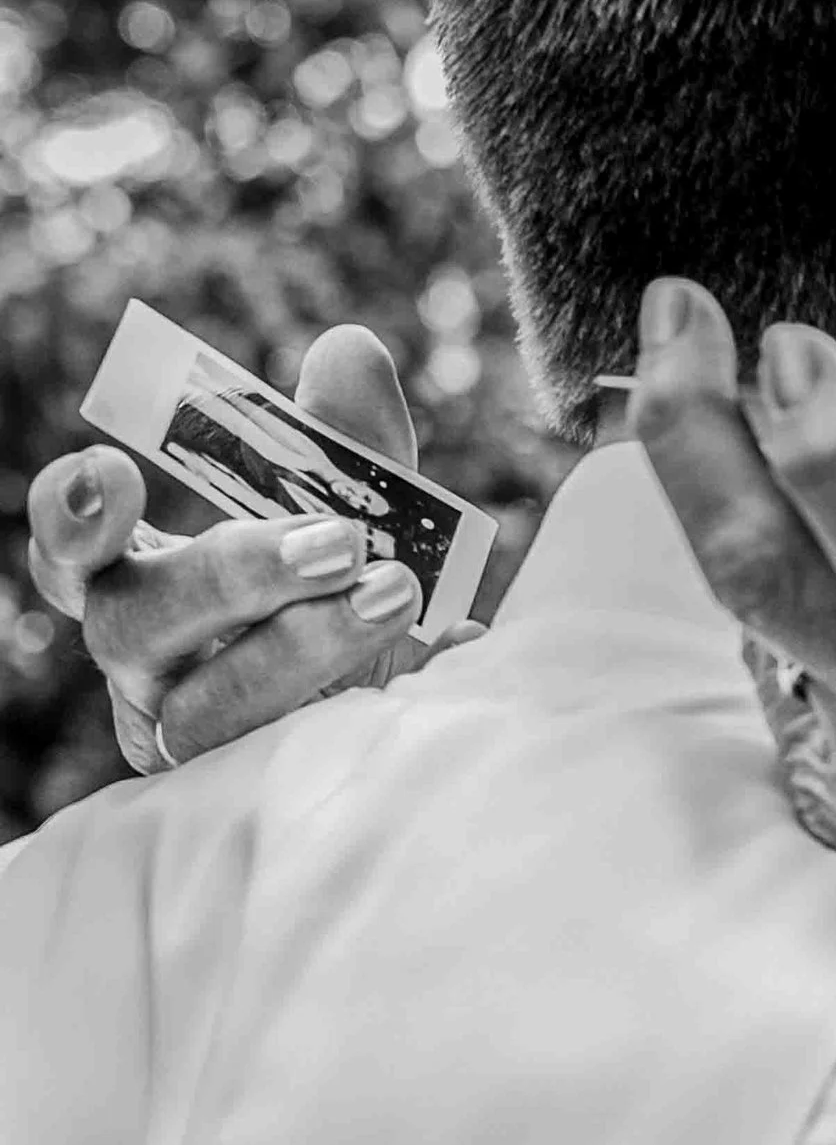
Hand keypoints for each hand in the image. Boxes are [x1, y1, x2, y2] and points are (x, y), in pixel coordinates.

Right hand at [26, 325, 483, 771]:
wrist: (428, 699)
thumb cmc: (351, 591)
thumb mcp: (351, 510)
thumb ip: (345, 439)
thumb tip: (347, 348)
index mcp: (147, 592)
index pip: (74, 560)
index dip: (73, 520)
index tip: (112, 468)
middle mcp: (155, 671)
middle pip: (139, 628)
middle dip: (236, 575)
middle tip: (339, 540)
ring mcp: (207, 744)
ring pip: (214, 711)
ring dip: (306, 645)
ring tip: (396, 589)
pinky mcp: (276, 796)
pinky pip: (316, 757)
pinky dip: (393, 690)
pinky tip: (452, 644)